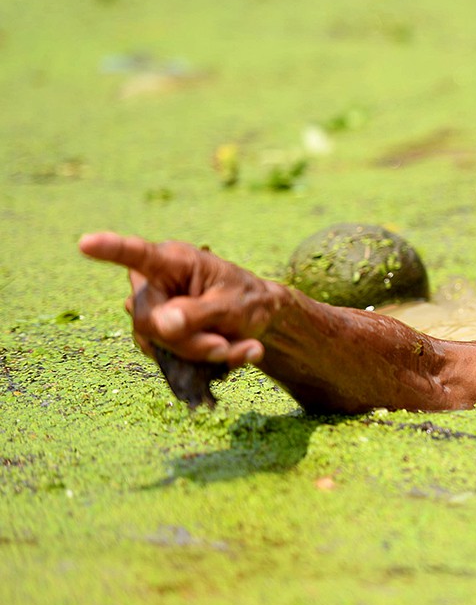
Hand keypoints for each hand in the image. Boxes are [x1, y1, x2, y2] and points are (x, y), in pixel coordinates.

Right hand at [78, 232, 282, 367]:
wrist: (260, 318)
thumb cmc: (247, 300)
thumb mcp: (233, 306)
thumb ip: (198, 313)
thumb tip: (158, 324)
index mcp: (173, 261)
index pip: (138, 255)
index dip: (111, 249)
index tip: (86, 242)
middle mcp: (154, 282)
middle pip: (149, 321)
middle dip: (188, 341)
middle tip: (222, 344)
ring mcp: (152, 309)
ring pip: (156, 343)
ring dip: (197, 353)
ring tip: (231, 346)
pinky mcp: (156, 334)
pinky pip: (166, 357)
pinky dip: (199, 362)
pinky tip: (229, 352)